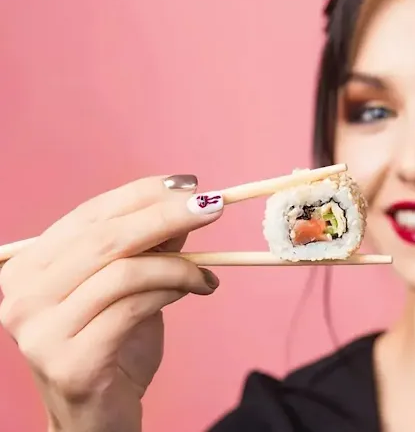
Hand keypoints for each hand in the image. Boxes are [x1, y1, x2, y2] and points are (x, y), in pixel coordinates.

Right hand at [0, 175, 222, 431]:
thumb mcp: (128, 288)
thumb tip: (185, 206)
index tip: (188, 184)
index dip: (141, 194)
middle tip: (212, 205)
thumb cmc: (112, 348)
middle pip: (105, 239)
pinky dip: (176, 291)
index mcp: (31, 267)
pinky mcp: (71, 360)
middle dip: (166, 216)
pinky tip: (201, 290)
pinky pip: (134, 307)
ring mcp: (40, 330)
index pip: (91, 215)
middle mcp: (23, 294)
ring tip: (208, 272)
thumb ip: (148, 248)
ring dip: (178, 265)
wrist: (97, 417)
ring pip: (123, 272)